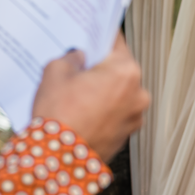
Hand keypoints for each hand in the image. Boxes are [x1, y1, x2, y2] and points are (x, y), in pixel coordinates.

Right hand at [31, 33, 149, 161]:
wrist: (56, 160)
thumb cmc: (58, 115)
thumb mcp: (55, 72)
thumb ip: (71, 57)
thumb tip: (79, 57)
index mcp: (126, 71)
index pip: (115, 42)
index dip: (99, 37)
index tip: (92, 34)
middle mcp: (138, 93)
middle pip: (119, 69)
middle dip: (100, 67)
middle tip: (78, 66)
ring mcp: (136, 116)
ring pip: (119, 92)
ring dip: (102, 90)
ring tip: (76, 93)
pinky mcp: (128, 134)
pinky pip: (116, 112)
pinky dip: (103, 109)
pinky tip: (82, 110)